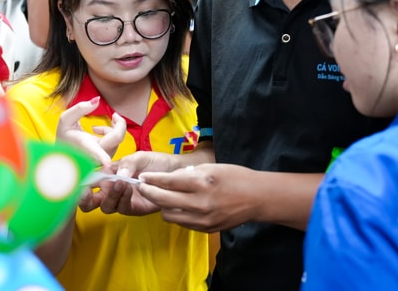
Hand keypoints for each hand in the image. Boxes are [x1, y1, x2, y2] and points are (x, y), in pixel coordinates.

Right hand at [56, 97, 125, 168]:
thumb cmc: (64, 134)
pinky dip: (111, 134)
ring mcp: (101, 158)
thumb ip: (80, 108)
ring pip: (117, 141)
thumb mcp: (66, 118)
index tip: (107, 163)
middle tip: (115, 115)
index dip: (102, 157)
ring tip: (96, 127)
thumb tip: (97, 100)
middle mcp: (94, 155)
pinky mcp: (105, 158)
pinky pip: (115, 144)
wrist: (63, 149)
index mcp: (84, 146)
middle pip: (117, 138)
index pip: (94, 152)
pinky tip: (98, 131)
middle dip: (120, 124)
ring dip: (112, 129)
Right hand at [81, 151, 178, 215]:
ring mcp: (122, 200)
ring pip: (106, 206)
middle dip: (85, 200)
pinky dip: (123, 199)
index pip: (90, 180)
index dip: (81, 182)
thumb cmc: (155, 162)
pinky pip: (122, 208)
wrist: (175, 171)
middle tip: (87, 193)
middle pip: (91, 201)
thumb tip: (117, 174)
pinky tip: (129, 188)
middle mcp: (112, 188)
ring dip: (110, 195)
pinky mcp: (133, 208)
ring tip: (121, 184)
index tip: (80, 181)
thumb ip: (127, 163)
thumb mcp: (139, 156)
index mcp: (109, 174)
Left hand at [136, 163, 257, 231]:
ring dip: (162, 205)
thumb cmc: (235, 177)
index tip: (142, 177)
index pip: (167, 182)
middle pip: (163, 200)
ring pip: (168, 215)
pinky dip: (176, 214)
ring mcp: (202, 219)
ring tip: (162, 197)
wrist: (256, 198)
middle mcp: (199, 203)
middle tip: (142, 187)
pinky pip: (181, 223)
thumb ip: (188, 174)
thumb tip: (168, 178)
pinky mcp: (205, 229)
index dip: (152, 179)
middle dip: (148, 192)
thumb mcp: (211, 168)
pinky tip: (178, 206)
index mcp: (201, 183)